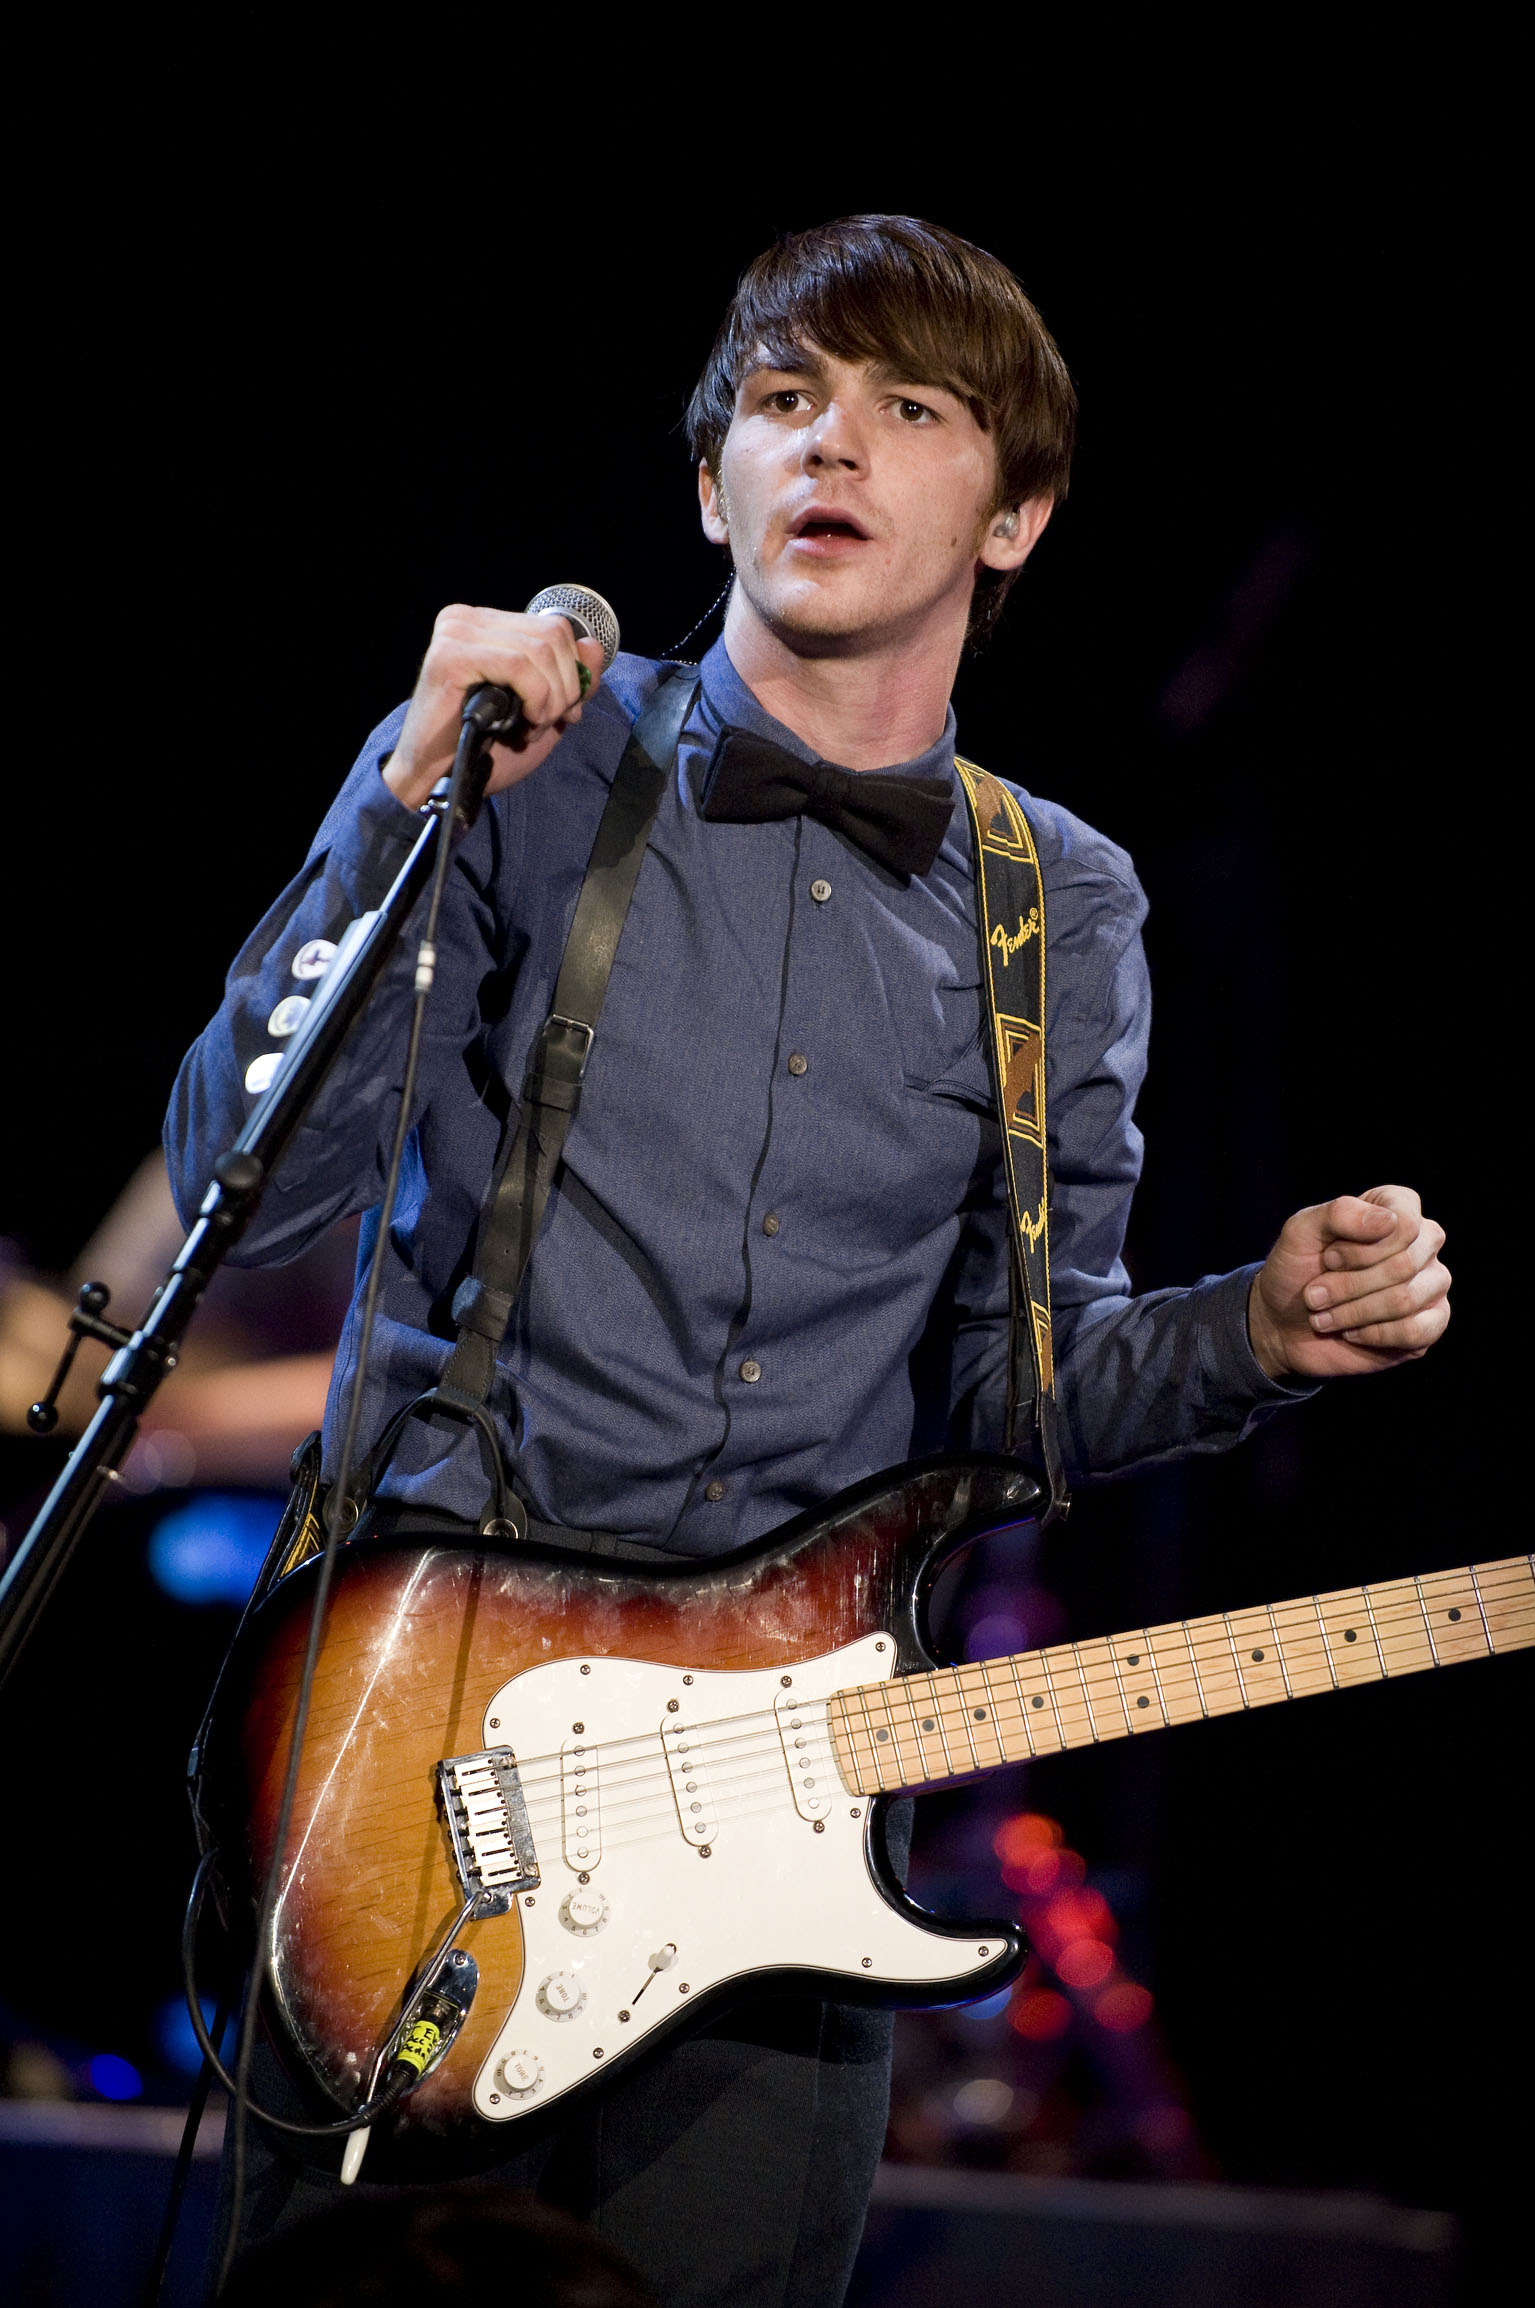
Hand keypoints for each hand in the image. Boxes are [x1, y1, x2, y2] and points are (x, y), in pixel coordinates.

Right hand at [384, 603, 605, 810]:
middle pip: (553, 634)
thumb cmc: (486, 746)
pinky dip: (534, 697)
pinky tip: (523, 722)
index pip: (555, 627)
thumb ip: (572, 679)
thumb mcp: (543, 709)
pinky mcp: (450, 655)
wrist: (443, 779)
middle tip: (546, 721)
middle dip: (564, 686)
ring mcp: (456, 633)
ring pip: (540, 650)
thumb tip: (594, 648)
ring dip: (549, 698)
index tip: (564, 711)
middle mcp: (467, 619)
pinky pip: (517, 664)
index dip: (572, 671)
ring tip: (531, 727)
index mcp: (487, 624)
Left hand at [1247, 1185, 1449, 1382]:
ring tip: (1324, 1316)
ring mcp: (1432, 1283)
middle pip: (1403, 1264)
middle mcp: (1424, 1241)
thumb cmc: (1297, 1268)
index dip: (1361, 1249)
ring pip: (1405, 1299)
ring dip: (1353, 1312)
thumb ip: (1340, 1213)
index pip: (1404, 1223)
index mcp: (1399, 1207)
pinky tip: (1351, 1332)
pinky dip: (1373, 1335)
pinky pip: (1416, 1331)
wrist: (1285, 1321)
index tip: (1328, 1258)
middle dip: (1347, 1285)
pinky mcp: (1431, 1323)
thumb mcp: (1301, 1231)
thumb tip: (1388, 1221)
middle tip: (1313, 1295)